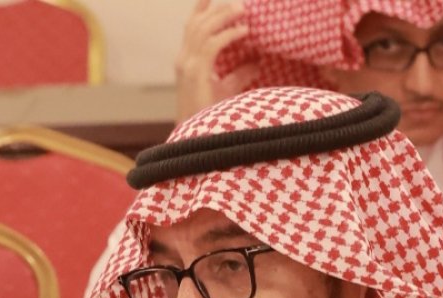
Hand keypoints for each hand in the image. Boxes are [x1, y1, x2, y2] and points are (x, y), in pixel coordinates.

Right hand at [175, 0, 255, 120]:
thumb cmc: (210, 118)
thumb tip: (258, 60)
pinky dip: (228, 35)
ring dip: (224, 17)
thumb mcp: (227, 90)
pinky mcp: (196, 73)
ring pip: (204, 30)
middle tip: (240, 5)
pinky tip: (243, 32)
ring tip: (243, 12)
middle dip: (217, 10)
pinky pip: (212, 45)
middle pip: (198, 23)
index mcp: (187, 61)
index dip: (201, 9)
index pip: (192, 27)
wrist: (197, 139)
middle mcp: (184, 60)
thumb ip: (239, 74)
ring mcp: (188, 65)